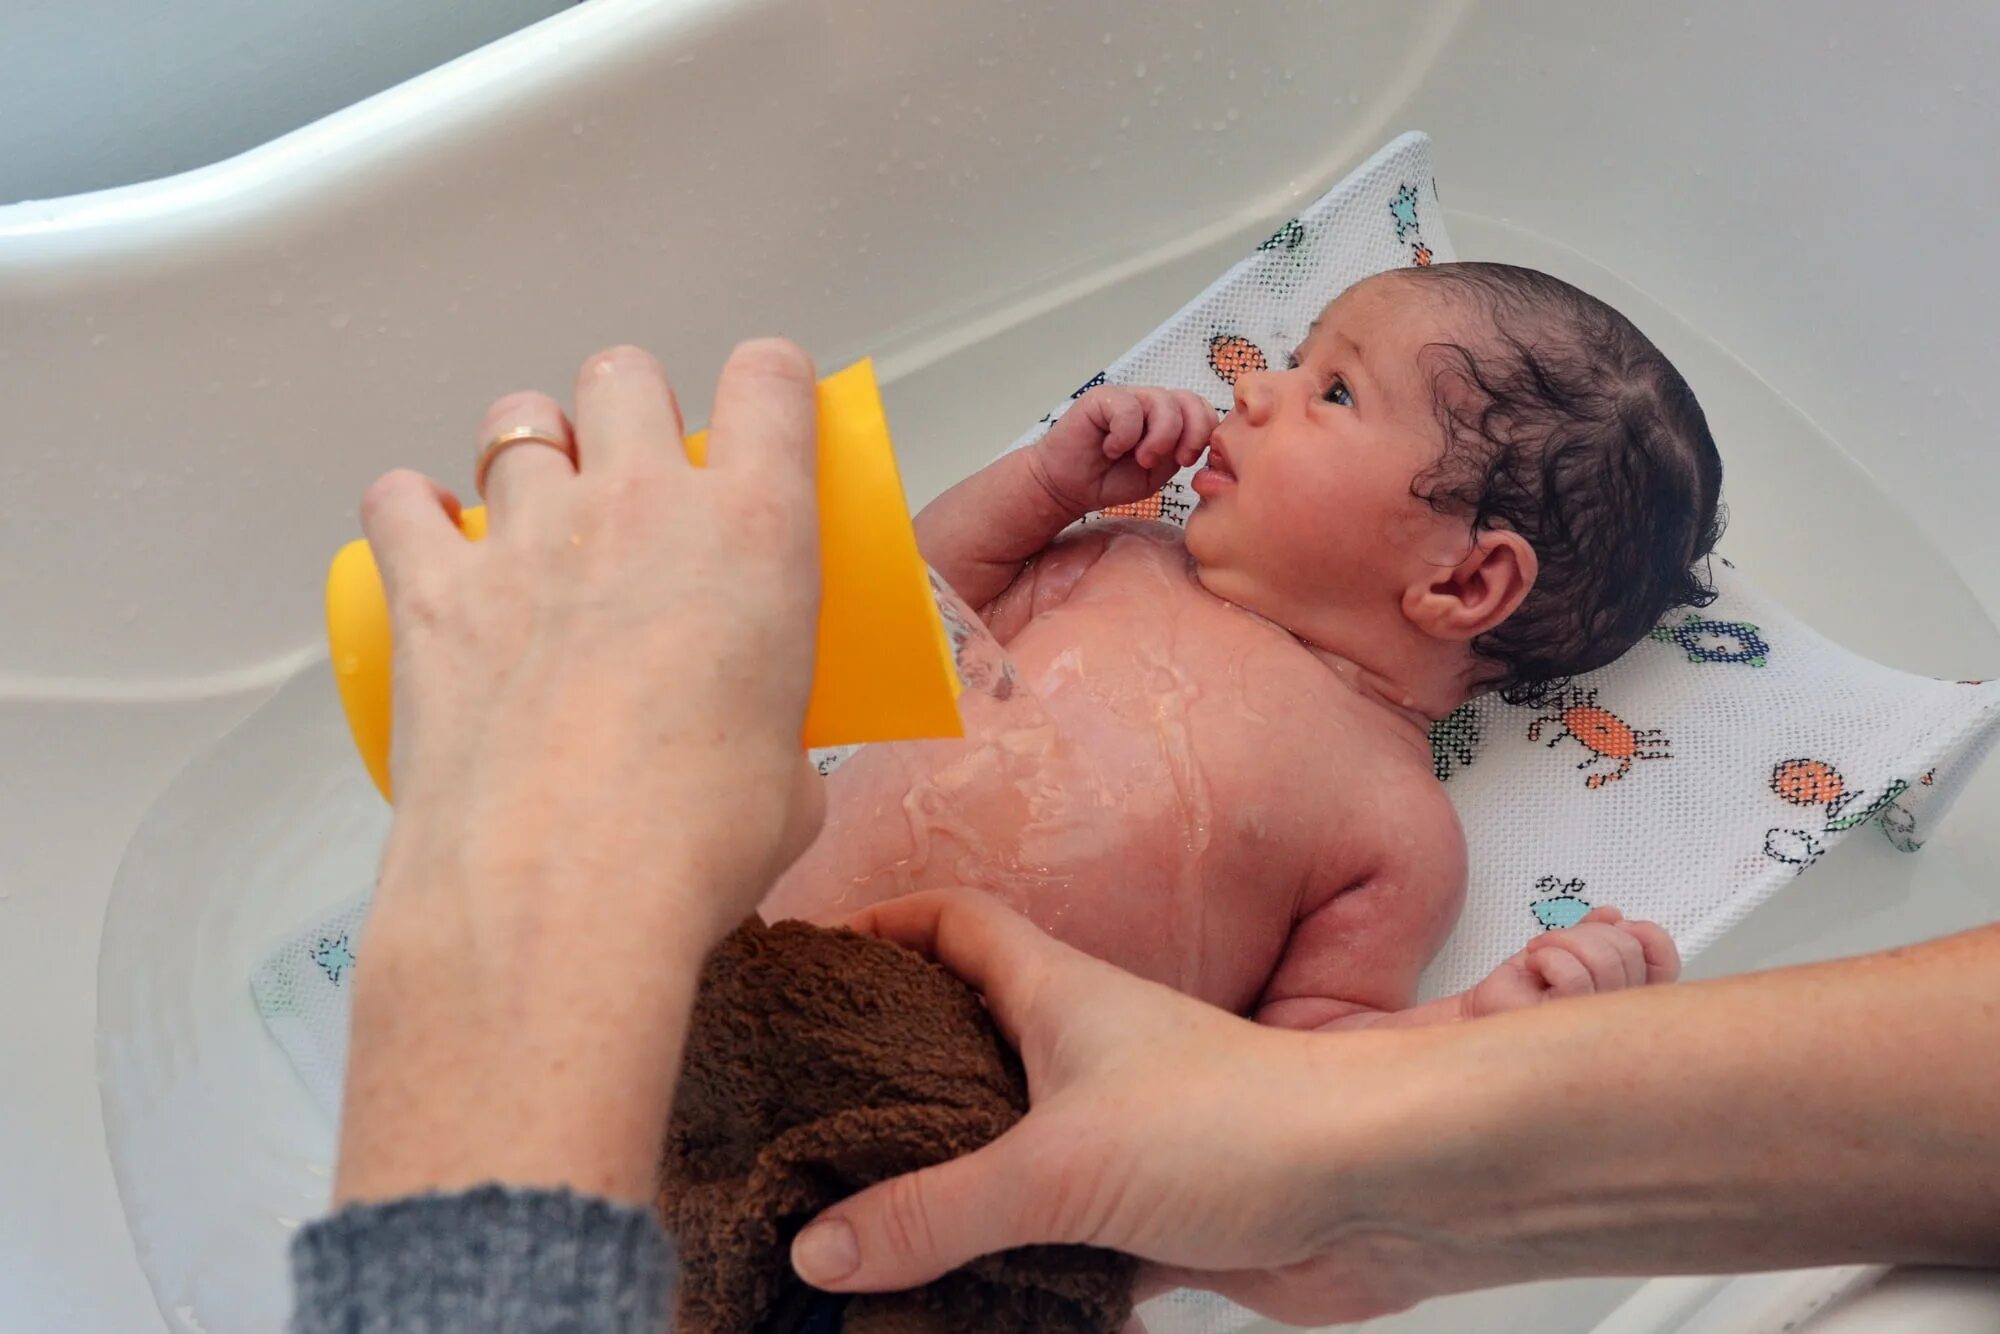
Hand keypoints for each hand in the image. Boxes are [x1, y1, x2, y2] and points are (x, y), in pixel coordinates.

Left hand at [336, 341, 825, 1205]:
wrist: (560, 896)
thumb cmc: (702, 845)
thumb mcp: (792, 775)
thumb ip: (778, 724)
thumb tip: (757, 746)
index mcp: (755, 531)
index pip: (770, 381)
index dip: (767, 384)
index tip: (761, 418)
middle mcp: (639, 504)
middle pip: (626, 375)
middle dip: (633, 413)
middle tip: (636, 486)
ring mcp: (526, 536)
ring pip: (516, 418)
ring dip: (533, 455)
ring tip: (537, 523)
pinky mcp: (430, 587)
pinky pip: (399, 498)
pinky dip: (415, 514)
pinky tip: (434, 554)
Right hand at [787, 890, 1449, 1325]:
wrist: (1378, 1192)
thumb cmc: (1238, 1122)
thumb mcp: (1057, 1161)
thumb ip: (934, 1209)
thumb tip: (818, 1246)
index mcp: (1055, 994)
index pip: (953, 924)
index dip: (885, 926)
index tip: (815, 958)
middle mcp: (1080, 1055)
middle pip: (966, 1041)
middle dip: (891, 1073)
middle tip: (809, 1113)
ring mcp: (1115, 1134)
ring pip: (1006, 1151)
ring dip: (946, 1187)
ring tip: (854, 1225)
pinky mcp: (1147, 1213)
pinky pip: (1054, 1240)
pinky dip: (1009, 1269)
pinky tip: (958, 1304)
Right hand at [1028, 385, 1216, 515]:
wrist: (1068, 487)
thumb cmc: (1111, 480)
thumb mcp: (1158, 473)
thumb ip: (1180, 453)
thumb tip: (1202, 440)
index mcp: (1169, 419)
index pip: (1203, 410)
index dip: (1204, 433)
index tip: (1186, 461)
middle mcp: (1150, 403)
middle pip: (1191, 400)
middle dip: (1190, 434)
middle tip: (1174, 460)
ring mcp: (1127, 398)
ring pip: (1163, 403)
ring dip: (1158, 439)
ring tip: (1139, 458)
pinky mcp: (1102, 398)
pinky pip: (1128, 410)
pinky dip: (1124, 437)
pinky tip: (1110, 449)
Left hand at [1464, 906, 1679, 1017]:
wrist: (1484, 1014)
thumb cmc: (1524, 988)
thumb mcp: (1565, 950)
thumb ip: (1595, 933)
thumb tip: (1614, 915)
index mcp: (1630, 996)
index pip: (1664, 960)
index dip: (1644, 934)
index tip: (1615, 925)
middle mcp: (1622, 1014)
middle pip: (1627, 950)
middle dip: (1586, 933)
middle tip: (1556, 944)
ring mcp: (1598, 1024)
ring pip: (1602, 958)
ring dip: (1562, 941)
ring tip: (1539, 955)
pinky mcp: (1569, 1025)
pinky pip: (1573, 974)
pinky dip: (1547, 956)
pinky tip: (1534, 968)